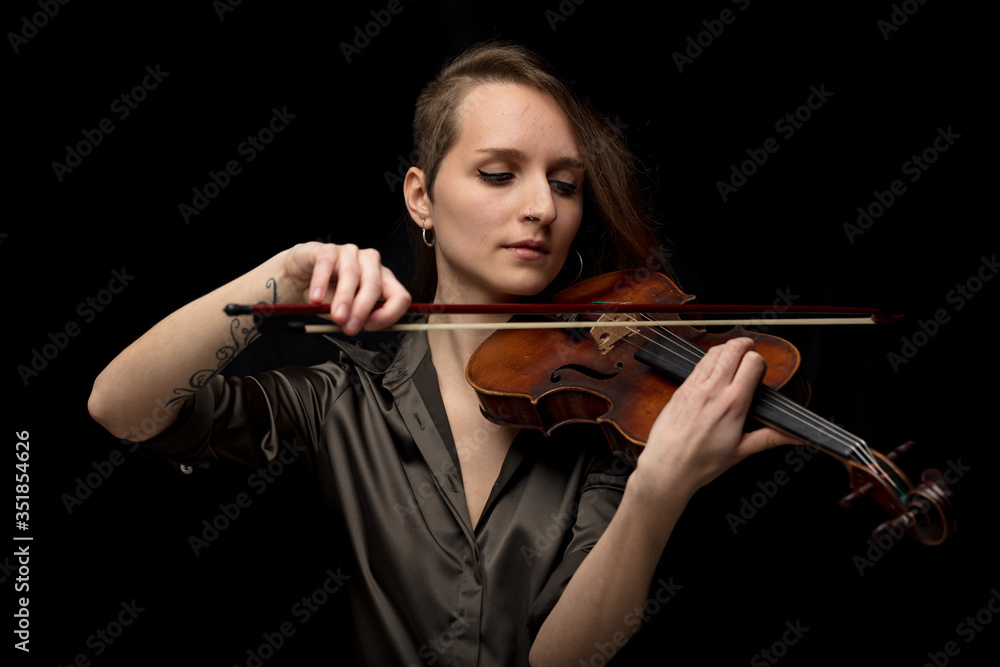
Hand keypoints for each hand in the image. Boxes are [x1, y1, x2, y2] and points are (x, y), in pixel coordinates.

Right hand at [282, 242, 411, 335]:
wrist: (300, 278)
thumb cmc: (328, 294)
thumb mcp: (347, 312)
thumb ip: (358, 318)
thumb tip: (363, 325)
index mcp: (383, 280)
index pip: (399, 296)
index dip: (388, 314)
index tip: (369, 327)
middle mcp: (371, 264)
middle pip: (376, 285)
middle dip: (363, 310)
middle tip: (350, 327)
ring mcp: (350, 253)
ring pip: (352, 274)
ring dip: (344, 299)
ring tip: (336, 316)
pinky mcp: (327, 250)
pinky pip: (326, 264)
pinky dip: (321, 283)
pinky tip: (316, 298)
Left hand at [635, 337, 798, 501]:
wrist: (667, 466)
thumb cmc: (701, 462)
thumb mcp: (741, 451)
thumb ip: (770, 438)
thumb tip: (795, 435)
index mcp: (734, 403)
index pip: (753, 362)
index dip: (760, 361)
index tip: (760, 370)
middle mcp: (714, 390)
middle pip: (732, 349)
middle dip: (745, 345)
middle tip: (750, 350)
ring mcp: (695, 387)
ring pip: (714, 352)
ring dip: (726, 349)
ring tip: (733, 355)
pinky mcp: (681, 388)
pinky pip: (698, 363)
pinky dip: (709, 359)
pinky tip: (713, 368)